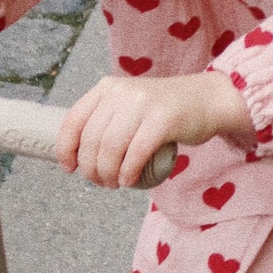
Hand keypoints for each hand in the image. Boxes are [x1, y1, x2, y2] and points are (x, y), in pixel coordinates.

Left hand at [56, 71, 250, 188]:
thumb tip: (77, 155)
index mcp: (106, 88)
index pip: (73, 121)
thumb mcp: (128, 105)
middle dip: (91, 169)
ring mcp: (143, 103)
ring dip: (108, 175)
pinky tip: (129, 181)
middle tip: (101, 182)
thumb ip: (105, 120)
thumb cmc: (164, 111)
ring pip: (111, 149)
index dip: (66, 149)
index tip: (70, 169)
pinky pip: (136, 153)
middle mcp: (121, 92)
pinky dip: (128, 172)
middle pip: (92, 140)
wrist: (206, 99)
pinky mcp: (164, 118)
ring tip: (115, 184)